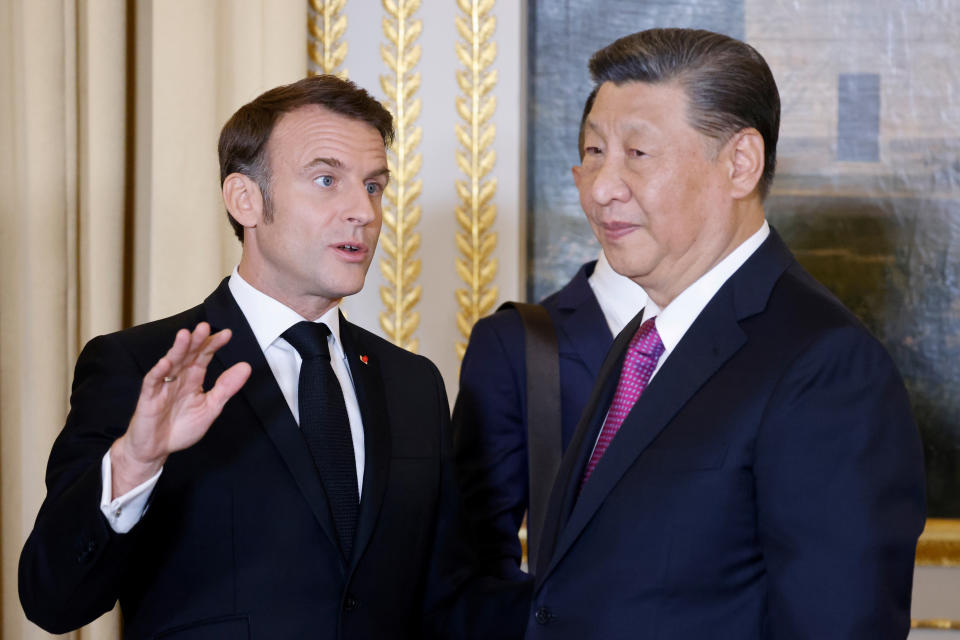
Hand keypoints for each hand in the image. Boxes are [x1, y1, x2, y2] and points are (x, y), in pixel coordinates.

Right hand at [109, 322, 250, 496]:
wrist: (156, 450)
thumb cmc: (180, 428)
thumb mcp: (210, 408)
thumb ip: (226, 388)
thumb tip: (246, 367)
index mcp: (193, 378)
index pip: (204, 356)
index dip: (213, 344)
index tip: (227, 334)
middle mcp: (178, 378)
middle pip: (187, 355)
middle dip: (196, 341)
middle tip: (205, 326)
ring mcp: (162, 386)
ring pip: (170, 363)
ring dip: (178, 349)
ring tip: (186, 335)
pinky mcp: (148, 398)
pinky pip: (153, 382)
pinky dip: (159, 372)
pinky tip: (166, 363)